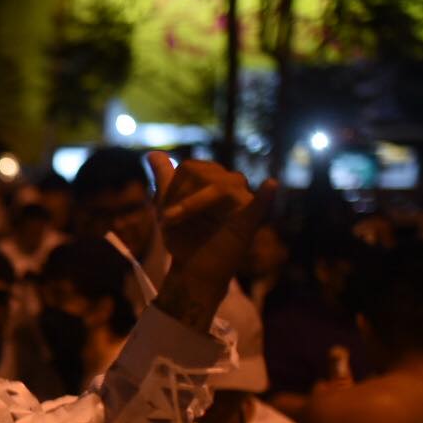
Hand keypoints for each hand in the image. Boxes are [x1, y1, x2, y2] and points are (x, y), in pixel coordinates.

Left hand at [149, 154, 276, 330]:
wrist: (192, 269)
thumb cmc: (183, 237)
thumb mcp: (167, 207)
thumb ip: (163, 178)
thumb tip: (151, 153)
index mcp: (212, 178)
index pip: (189, 167)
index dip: (171, 189)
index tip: (163, 214)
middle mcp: (230, 184)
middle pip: (199, 172)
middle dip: (178, 198)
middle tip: (168, 220)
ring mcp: (242, 200)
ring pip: (218, 186)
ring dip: (190, 205)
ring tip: (174, 221)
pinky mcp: (249, 221)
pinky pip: (260, 204)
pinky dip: (266, 195)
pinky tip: (271, 185)